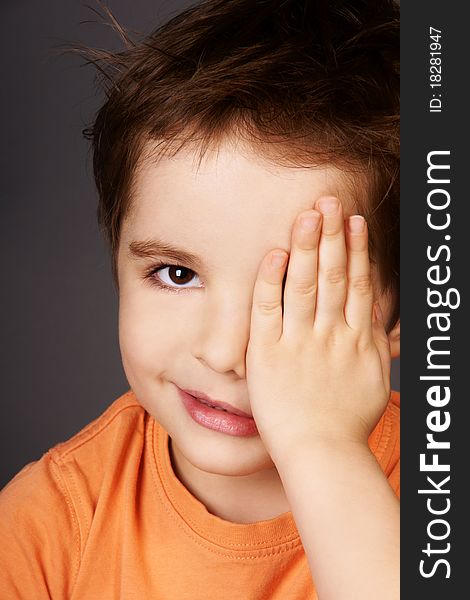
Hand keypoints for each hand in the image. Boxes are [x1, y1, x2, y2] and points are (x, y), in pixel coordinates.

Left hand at [246, 196, 390, 460]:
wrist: (322, 455)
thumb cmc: (347, 423)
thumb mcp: (374, 379)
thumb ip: (377, 344)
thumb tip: (379, 317)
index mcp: (357, 340)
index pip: (357, 284)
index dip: (356, 251)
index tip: (354, 222)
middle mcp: (331, 335)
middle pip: (334, 276)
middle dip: (332, 236)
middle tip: (329, 201)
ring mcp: (299, 343)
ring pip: (305, 285)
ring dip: (307, 247)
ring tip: (308, 214)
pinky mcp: (268, 355)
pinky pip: (268, 311)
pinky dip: (270, 281)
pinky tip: (274, 254)